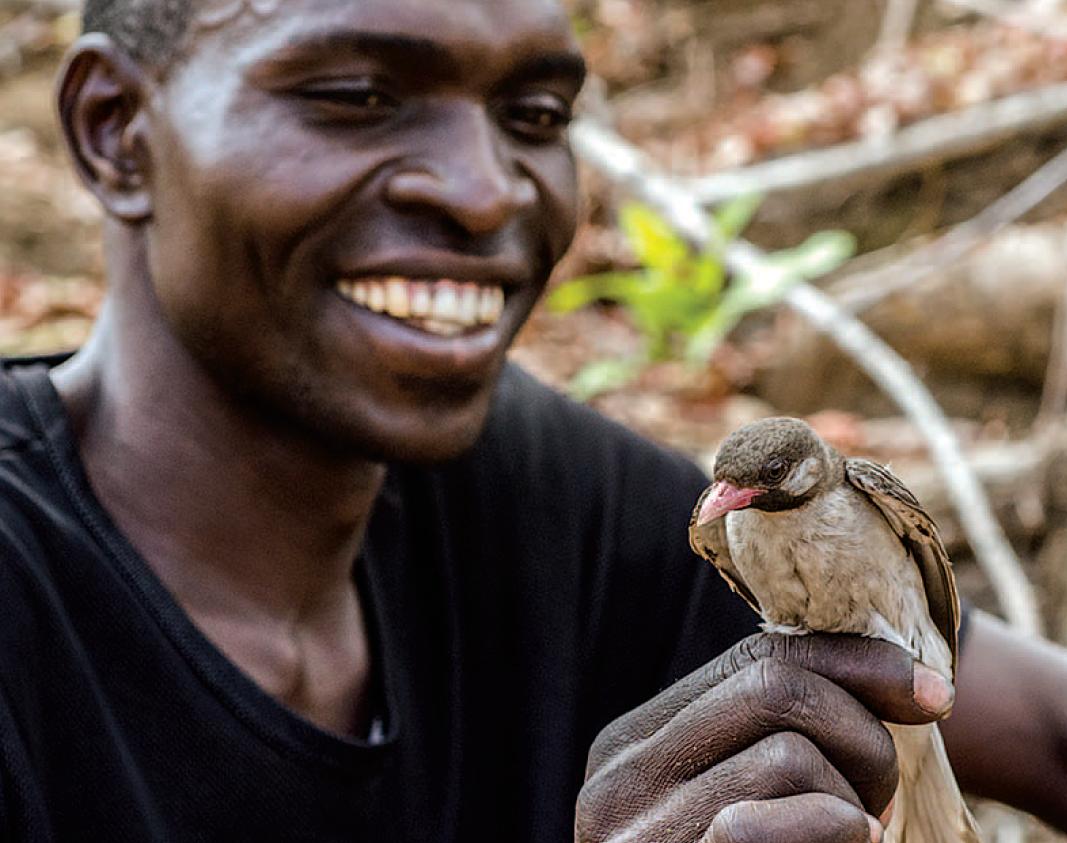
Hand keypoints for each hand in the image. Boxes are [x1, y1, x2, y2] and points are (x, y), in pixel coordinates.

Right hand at [575, 633, 954, 842]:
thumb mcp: (746, 798)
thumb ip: (774, 737)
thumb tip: (910, 680)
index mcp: (632, 747)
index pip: (752, 660)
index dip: (854, 664)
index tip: (934, 692)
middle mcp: (615, 783)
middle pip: (772, 691)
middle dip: (861, 733)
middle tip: (880, 797)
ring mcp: (634, 838)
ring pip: (789, 757)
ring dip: (853, 800)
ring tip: (850, 836)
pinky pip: (759, 824)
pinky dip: (832, 830)